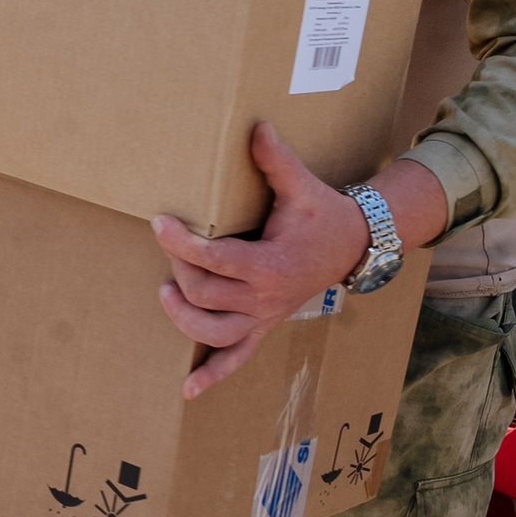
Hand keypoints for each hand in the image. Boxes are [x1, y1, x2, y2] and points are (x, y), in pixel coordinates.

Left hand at [151, 124, 439, 400]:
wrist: (355, 246)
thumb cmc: (323, 214)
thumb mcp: (301, 185)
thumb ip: (275, 159)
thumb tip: (256, 125)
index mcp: (270, 264)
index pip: (214, 259)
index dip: (180, 243)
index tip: (160, 222)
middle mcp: (265, 299)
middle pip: (205, 296)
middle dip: (180, 270)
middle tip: (171, 243)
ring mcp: (264, 318)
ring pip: (214, 334)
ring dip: (183, 319)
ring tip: (166, 293)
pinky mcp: (264, 327)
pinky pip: (236, 359)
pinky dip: (212, 376)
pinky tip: (188, 391)